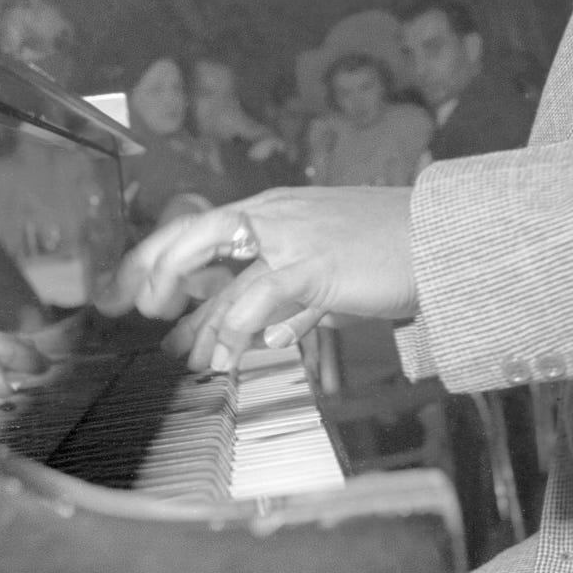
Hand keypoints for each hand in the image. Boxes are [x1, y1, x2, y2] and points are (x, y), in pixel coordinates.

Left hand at [96, 187, 417, 372]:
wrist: (438, 238)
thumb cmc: (389, 251)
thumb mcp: (329, 276)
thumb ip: (293, 303)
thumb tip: (267, 336)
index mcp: (275, 211)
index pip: (203, 227)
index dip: (162, 254)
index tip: (135, 287)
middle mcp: (275, 216)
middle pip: (195, 233)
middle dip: (157, 269)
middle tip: (137, 307)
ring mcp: (293, 237)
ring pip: (224, 272)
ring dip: (203, 324)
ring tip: (190, 361)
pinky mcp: (314, 264)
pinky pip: (261, 295)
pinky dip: (237, 328)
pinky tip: (227, 358)